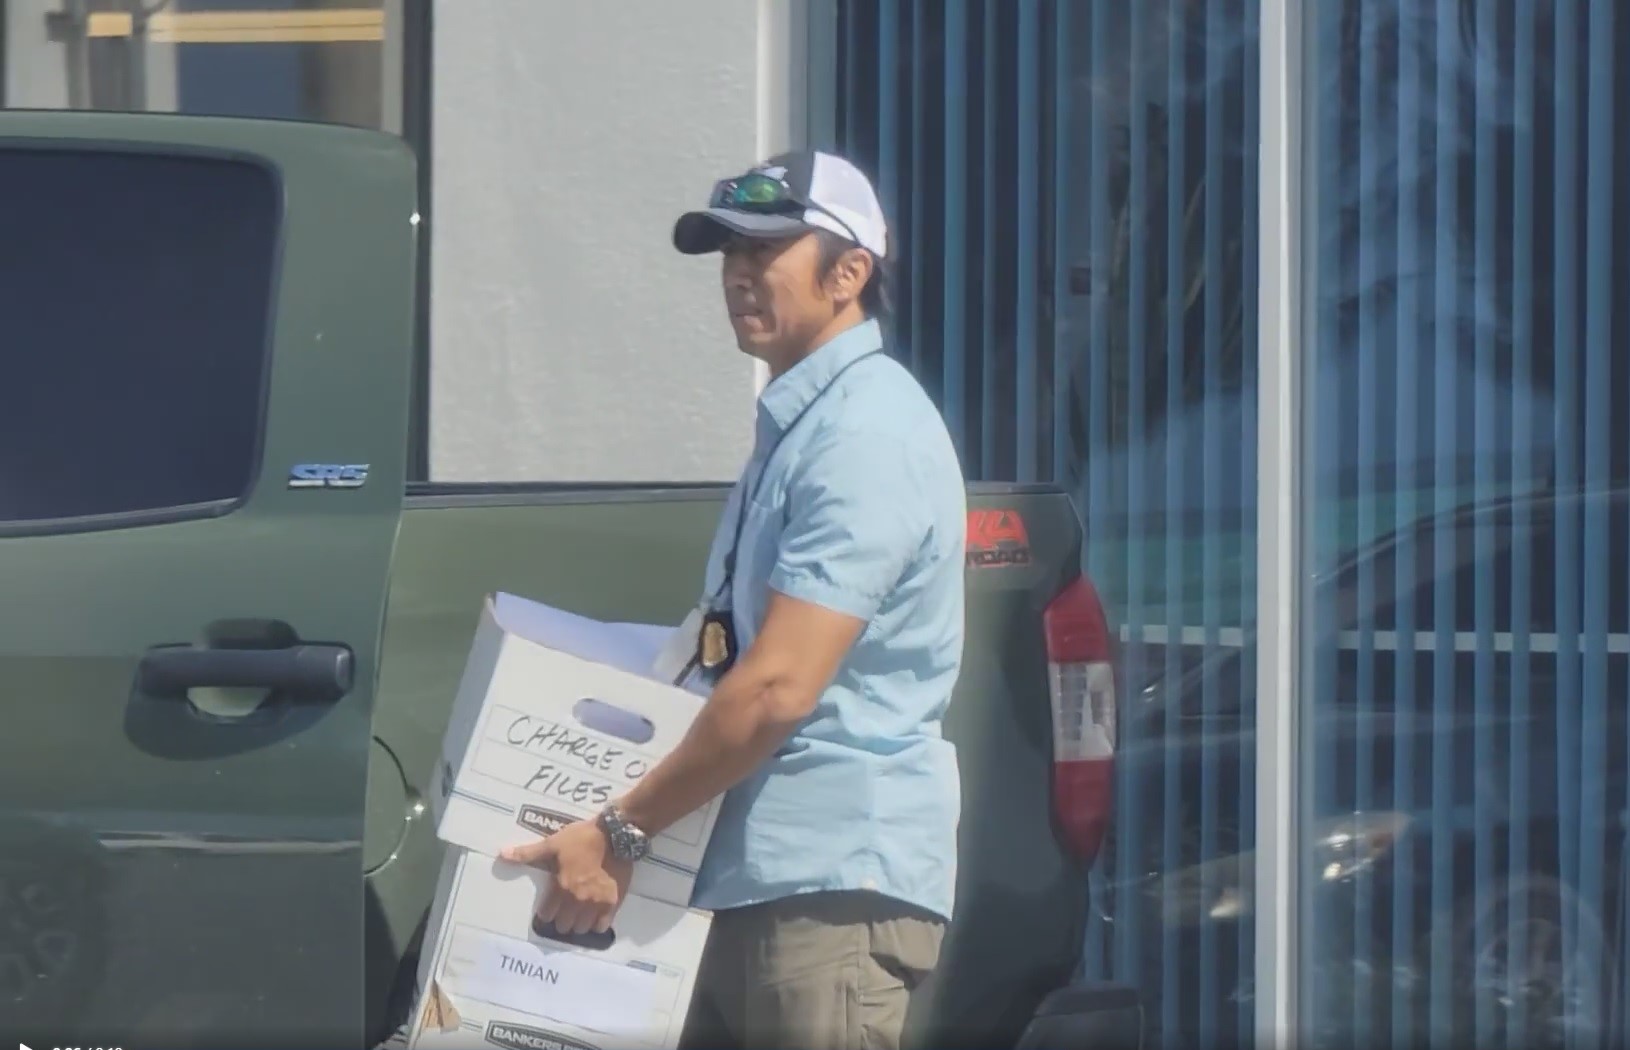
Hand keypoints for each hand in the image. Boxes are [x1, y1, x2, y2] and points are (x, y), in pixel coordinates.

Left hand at [500, 818, 632, 935]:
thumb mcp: (552, 844)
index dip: (546, 912)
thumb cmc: (581, 839)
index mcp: (561, 888)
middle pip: (564, 926)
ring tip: (578, 916)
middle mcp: (577, 901)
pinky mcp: (613, 903)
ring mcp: (596, 904)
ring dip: (578, 924)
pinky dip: (597, 924)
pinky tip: (595, 917)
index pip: (547, 915)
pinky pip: (602, 925)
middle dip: (561, 920)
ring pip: (582, 928)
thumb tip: (502, 855)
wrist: (614, 835)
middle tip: (563, 912)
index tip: (549, 908)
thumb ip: (528, 853)